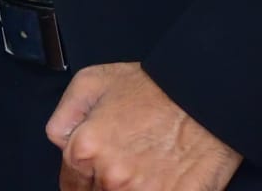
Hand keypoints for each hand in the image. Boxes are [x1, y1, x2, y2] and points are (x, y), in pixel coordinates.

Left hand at [45, 62, 240, 190]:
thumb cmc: (151, 88)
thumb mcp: (92, 81)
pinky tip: (161, 179)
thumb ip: (64, 116)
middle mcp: (110, 177)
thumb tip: (59, 143)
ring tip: (145, 170)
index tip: (95, 174)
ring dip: (129, 189)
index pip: (71, 186)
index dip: (84, 180)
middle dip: (106, 185)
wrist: (202, 96)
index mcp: (86, 149)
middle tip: (125, 165)